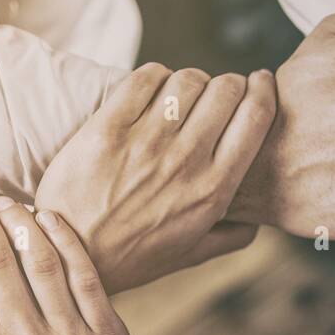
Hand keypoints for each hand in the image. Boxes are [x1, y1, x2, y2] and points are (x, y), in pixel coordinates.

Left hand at [34, 62, 276, 292]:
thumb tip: (258, 223)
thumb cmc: (130, 257)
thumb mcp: (188, 255)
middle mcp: (185, 162)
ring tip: (180, 96)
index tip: (259, 82)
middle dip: (228, 83)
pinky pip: (144, 79)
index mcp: (213, 190)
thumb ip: (229, 237)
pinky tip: (150, 92)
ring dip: (188, 81)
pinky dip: (153, 77)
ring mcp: (145, 143)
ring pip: (187, 79)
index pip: (256, 116)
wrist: (70, 256)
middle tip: (217, 93)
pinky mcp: (107, 129)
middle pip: (225, 89)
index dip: (263, 89)